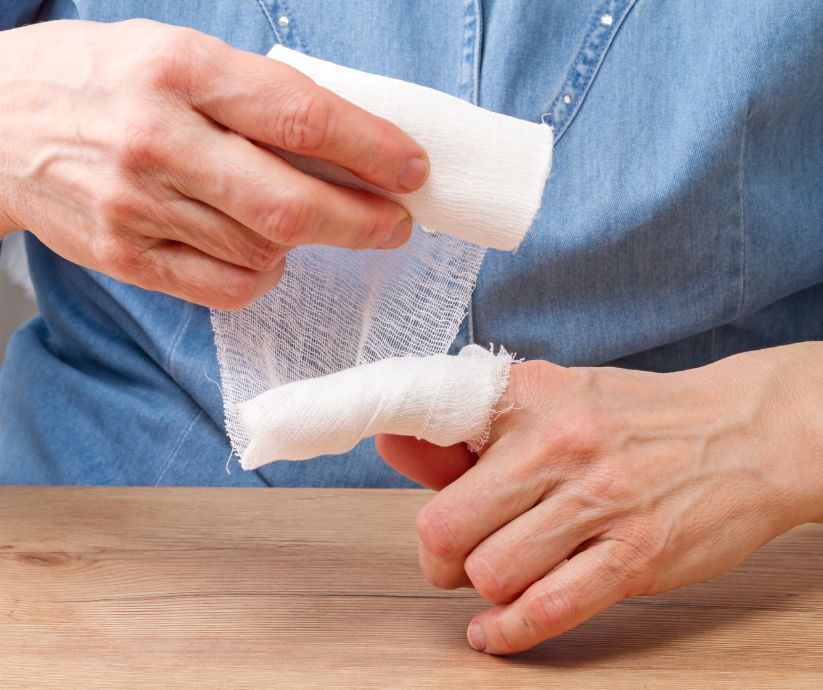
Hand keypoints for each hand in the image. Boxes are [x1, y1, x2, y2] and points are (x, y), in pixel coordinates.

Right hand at [0, 20, 427, 307]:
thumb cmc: (101, 80)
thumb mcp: (176, 53)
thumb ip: (256, 96)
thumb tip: (349, 144)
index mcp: (179, 70)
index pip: (302, 117)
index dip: (371, 150)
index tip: (412, 169)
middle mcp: (158, 140)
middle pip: (291, 204)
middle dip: (363, 221)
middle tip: (396, 224)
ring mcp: (138, 206)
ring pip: (264, 250)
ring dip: (307, 244)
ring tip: (308, 223)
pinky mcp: (126, 256)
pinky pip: (227, 287)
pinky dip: (264, 275)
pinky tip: (261, 252)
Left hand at [377, 342, 822, 653]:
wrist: (746, 431)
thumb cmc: (639, 416)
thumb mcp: (553, 396)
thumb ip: (472, 428)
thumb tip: (394, 441)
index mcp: (530, 398)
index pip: (433, 432)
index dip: (404, 464)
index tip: (393, 475)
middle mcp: (560, 446)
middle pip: (446, 527)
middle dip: (439, 554)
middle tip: (453, 554)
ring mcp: (600, 503)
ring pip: (491, 573)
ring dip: (481, 585)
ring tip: (497, 573)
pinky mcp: (635, 557)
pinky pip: (547, 609)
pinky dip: (508, 631)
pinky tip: (494, 629)